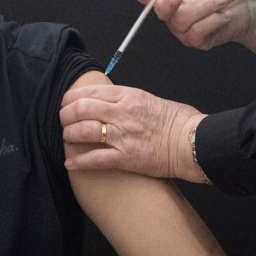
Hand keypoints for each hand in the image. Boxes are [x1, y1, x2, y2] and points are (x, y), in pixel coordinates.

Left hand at [60, 84, 207, 182]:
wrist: (192, 142)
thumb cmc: (177, 121)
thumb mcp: (149, 99)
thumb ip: (127, 100)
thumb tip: (110, 103)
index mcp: (128, 95)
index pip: (91, 91)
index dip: (72, 97)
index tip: (67, 102)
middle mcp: (122, 112)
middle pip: (81, 108)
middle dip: (66, 114)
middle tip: (63, 120)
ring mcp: (122, 135)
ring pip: (83, 131)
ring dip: (69, 134)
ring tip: (67, 137)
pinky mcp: (125, 158)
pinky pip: (95, 159)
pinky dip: (79, 162)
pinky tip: (70, 163)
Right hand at [138, 0, 255, 59]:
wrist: (248, 7)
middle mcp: (174, 11)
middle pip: (161, 11)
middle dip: (168, 4)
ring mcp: (183, 28)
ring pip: (180, 21)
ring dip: (203, 8)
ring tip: (221, 0)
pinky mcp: (196, 41)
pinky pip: (196, 32)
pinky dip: (212, 20)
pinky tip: (223, 15)